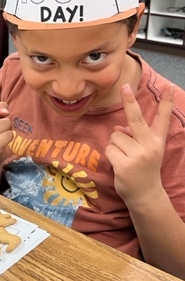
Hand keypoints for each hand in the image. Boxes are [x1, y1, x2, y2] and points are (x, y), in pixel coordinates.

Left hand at [105, 83, 173, 203]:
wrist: (145, 194)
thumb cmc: (143, 167)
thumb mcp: (145, 150)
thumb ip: (135, 136)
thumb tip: (118, 127)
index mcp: (157, 141)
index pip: (163, 119)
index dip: (166, 103)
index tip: (169, 88)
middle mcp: (149, 146)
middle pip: (136, 119)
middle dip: (130, 101)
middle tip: (125, 86)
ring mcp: (137, 155)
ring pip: (115, 135)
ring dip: (116, 144)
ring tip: (125, 157)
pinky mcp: (124, 164)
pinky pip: (109, 148)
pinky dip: (111, 154)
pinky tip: (120, 164)